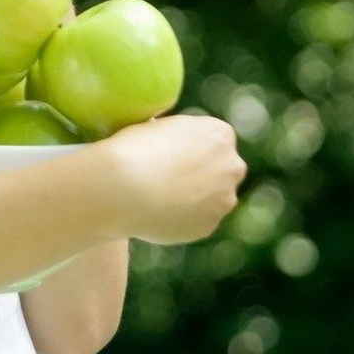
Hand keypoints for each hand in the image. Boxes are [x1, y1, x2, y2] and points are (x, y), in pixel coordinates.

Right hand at [95, 115, 248, 245]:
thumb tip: (174, 144)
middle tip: (170, 177)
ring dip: (196, 199)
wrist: (122, 188)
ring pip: (214, 199)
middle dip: (205, 174)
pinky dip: (184, 218)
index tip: (172, 153)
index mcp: (219, 134)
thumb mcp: (158, 126)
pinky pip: (198, 221)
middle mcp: (231, 166)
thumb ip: (179, 136)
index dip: (192, 147)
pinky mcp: (209, 226)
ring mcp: (224, 199)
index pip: (215, 139)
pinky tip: (158, 213)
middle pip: (224, 169)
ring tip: (160, 199)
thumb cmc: (132, 149)